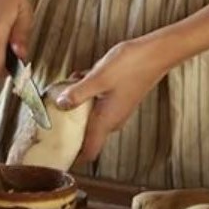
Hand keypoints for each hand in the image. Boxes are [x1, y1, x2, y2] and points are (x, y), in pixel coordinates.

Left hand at [55, 37, 171, 161]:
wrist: (156, 53)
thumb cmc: (131, 66)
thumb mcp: (99, 78)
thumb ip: (78, 93)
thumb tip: (60, 105)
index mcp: (106, 121)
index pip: (89, 152)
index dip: (72, 156)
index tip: (56, 150)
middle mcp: (112, 118)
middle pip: (86, 133)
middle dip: (69, 124)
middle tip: (52, 113)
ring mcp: (116, 107)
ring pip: (90, 114)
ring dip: (78, 104)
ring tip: (64, 89)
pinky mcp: (119, 96)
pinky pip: (98, 101)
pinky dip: (88, 93)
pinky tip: (82, 77)